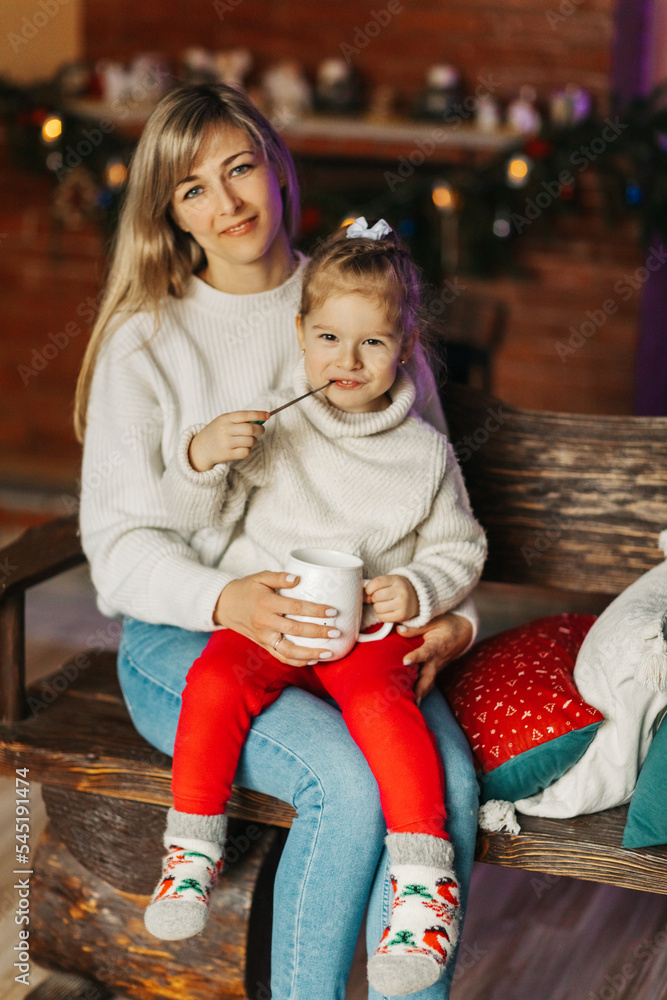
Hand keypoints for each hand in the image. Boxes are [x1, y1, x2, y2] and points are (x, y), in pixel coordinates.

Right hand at [188, 410, 269, 470]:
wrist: (200, 448)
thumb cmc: (217, 433)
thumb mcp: (224, 422)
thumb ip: (240, 420)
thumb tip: (261, 419)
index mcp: (225, 418)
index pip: (245, 415)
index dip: (258, 415)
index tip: (268, 415)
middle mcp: (225, 429)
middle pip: (251, 429)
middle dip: (260, 430)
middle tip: (261, 431)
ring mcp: (226, 442)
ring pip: (250, 441)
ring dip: (254, 441)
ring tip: (248, 441)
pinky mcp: (227, 454)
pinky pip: (246, 452)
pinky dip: (248, 450)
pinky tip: (243, 448)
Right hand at [213, 571, 336, 665]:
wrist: (223, 605)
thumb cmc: (246, 589)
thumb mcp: (260, 577)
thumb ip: (279, 577)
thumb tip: (298, 578)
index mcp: (266, 604)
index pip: (295, 608)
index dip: (315, 610)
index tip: (332, 611)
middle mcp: (265, 623)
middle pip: (295, 630)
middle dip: (318, 632)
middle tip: (336, 632)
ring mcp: (264, 637)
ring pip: (289, 650)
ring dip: (310, 653)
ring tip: (329, 653)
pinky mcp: (263, 645)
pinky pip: (281, 657)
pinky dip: (297, 661)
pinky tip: (313, 660)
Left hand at [364, 575, 418, 621]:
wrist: (417, 598)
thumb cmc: (398, 589)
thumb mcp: (390, 581)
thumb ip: (376, 585)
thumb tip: (364, 597)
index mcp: (397, 579)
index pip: (376, 583)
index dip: (369, 588)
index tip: (370, 591)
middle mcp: (401, 591)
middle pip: (376, 596)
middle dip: (374, 598)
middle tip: (380, 598)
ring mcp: (403, 604)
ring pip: (377, 608)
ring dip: (377, 607)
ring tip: (384, 604)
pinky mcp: (402, 616)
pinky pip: (382, 618)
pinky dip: (381, 615)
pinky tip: (387, 611)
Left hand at [397, 612, 472, 701]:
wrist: (462, 634)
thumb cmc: (446, 626)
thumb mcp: (434, 621)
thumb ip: (416, 627)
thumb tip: (398, 629)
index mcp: (436, 646)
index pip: (425, 652)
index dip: (416, 656)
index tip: (405, 660)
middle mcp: (436, 660)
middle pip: (429, 676)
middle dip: (420, 688)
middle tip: (412, 699)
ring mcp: (436, 668)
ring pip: (428, 683)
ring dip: (420, 694)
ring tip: (409, 705)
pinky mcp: (434, 672)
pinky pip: (427, 684)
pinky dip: (420, 693)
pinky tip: (409, 701)